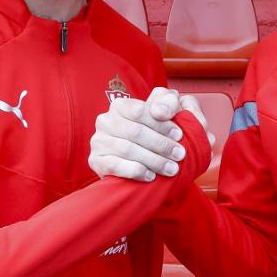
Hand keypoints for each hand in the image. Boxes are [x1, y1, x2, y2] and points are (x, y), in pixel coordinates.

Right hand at [88, 87, 213, 181]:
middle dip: (161, 144)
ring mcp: (98, 141)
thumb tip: (160, 111)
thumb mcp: (165, 111)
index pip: (140, 111)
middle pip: (135, 131)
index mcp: (120, 106)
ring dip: (153, 160)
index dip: (161, 124)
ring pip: (128, 149)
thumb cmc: (156, 132)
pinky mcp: (96, 161)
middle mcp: (105, 121)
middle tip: (180, 155)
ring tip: (171, 168)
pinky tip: (151, 176)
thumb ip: (167, 101)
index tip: (179, 135)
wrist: (140, 162)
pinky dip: (136, 171)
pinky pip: (116, 166)